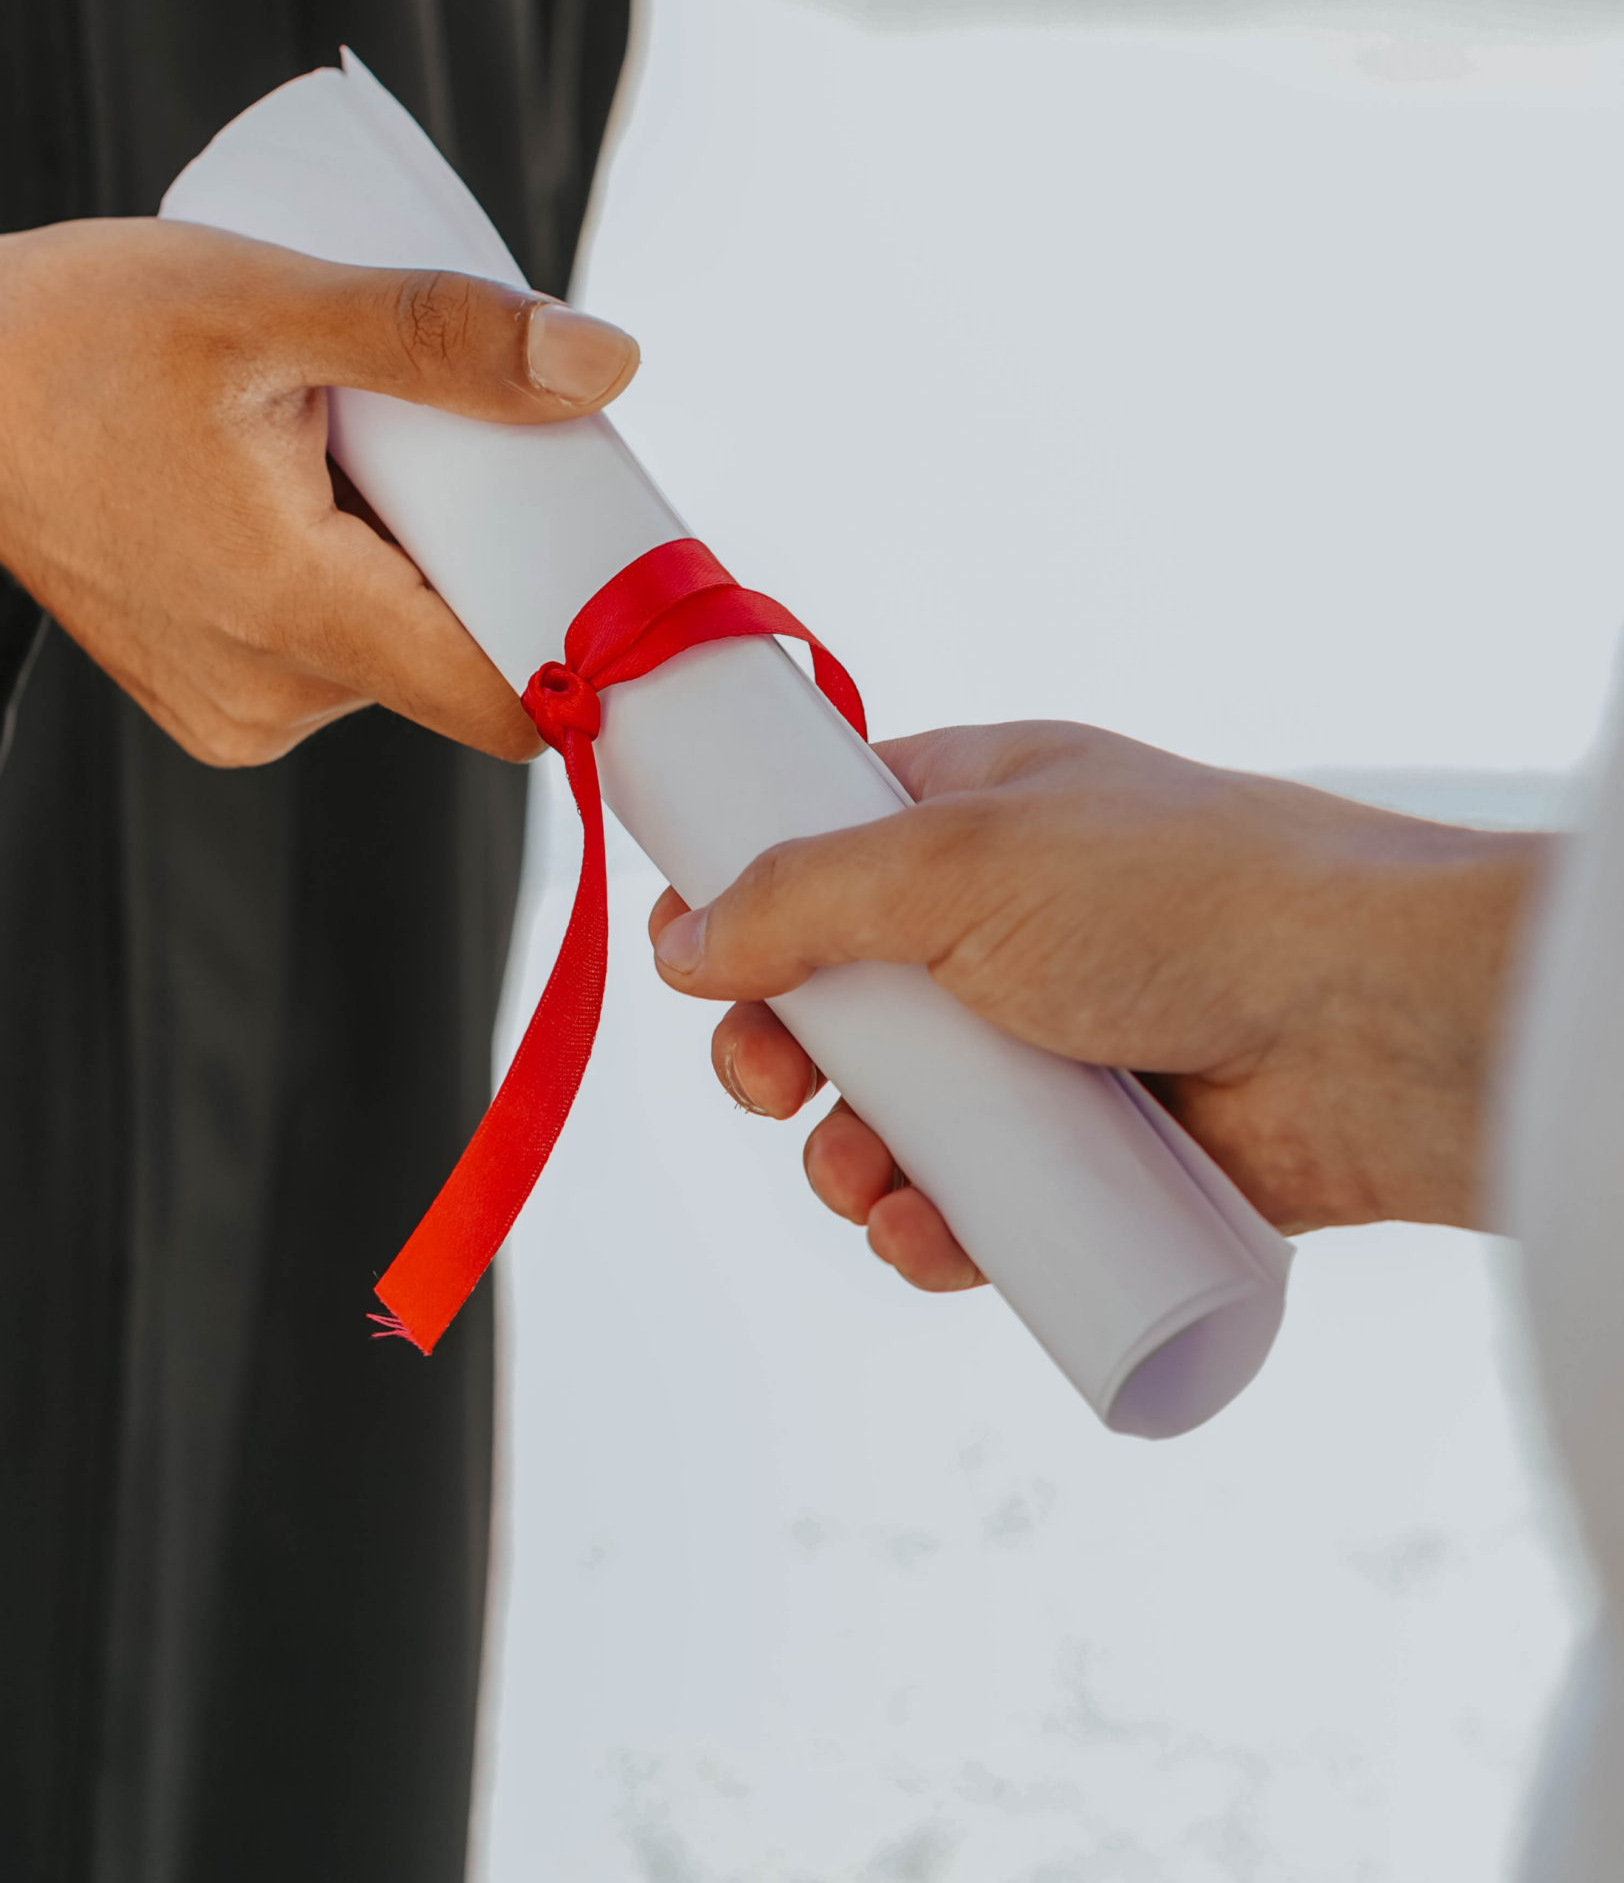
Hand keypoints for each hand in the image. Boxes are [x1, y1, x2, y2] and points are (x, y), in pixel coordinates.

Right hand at [0, 218, 637, 764]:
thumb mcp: (266, 303)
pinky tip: (318, 488)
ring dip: (423, 559)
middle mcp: (271, 698)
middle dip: (499, 554)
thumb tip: (606, 365)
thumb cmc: (77, 336)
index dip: (595, 632)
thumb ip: (439, 335)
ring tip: (362, 444)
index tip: (631, 545)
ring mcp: (236, 710)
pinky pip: (339, 652)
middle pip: (465, 658)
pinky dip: (361, 577)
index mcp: (293, 617)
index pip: (512, 694)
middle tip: (475, 427)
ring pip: (403, 651)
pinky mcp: (214, 698)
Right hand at [649, 722, 1544, 1291]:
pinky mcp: (1104, 1155)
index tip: (690, 954)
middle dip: (781, 1053)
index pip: (828, 844)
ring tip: (859, 1180)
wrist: (1372, 1021)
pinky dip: (934, 1231)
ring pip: (904, 1116)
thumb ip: (798, 896)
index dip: (749, 900)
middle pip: (845, 998)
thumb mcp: (954, 859)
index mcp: (980, 812)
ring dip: (850, 1160)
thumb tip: (680, 943)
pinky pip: (983, 1204)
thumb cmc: (1182, 893)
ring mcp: (1057, 1042)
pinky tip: (921, 1240)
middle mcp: (1010, 923)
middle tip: (766, 1086)